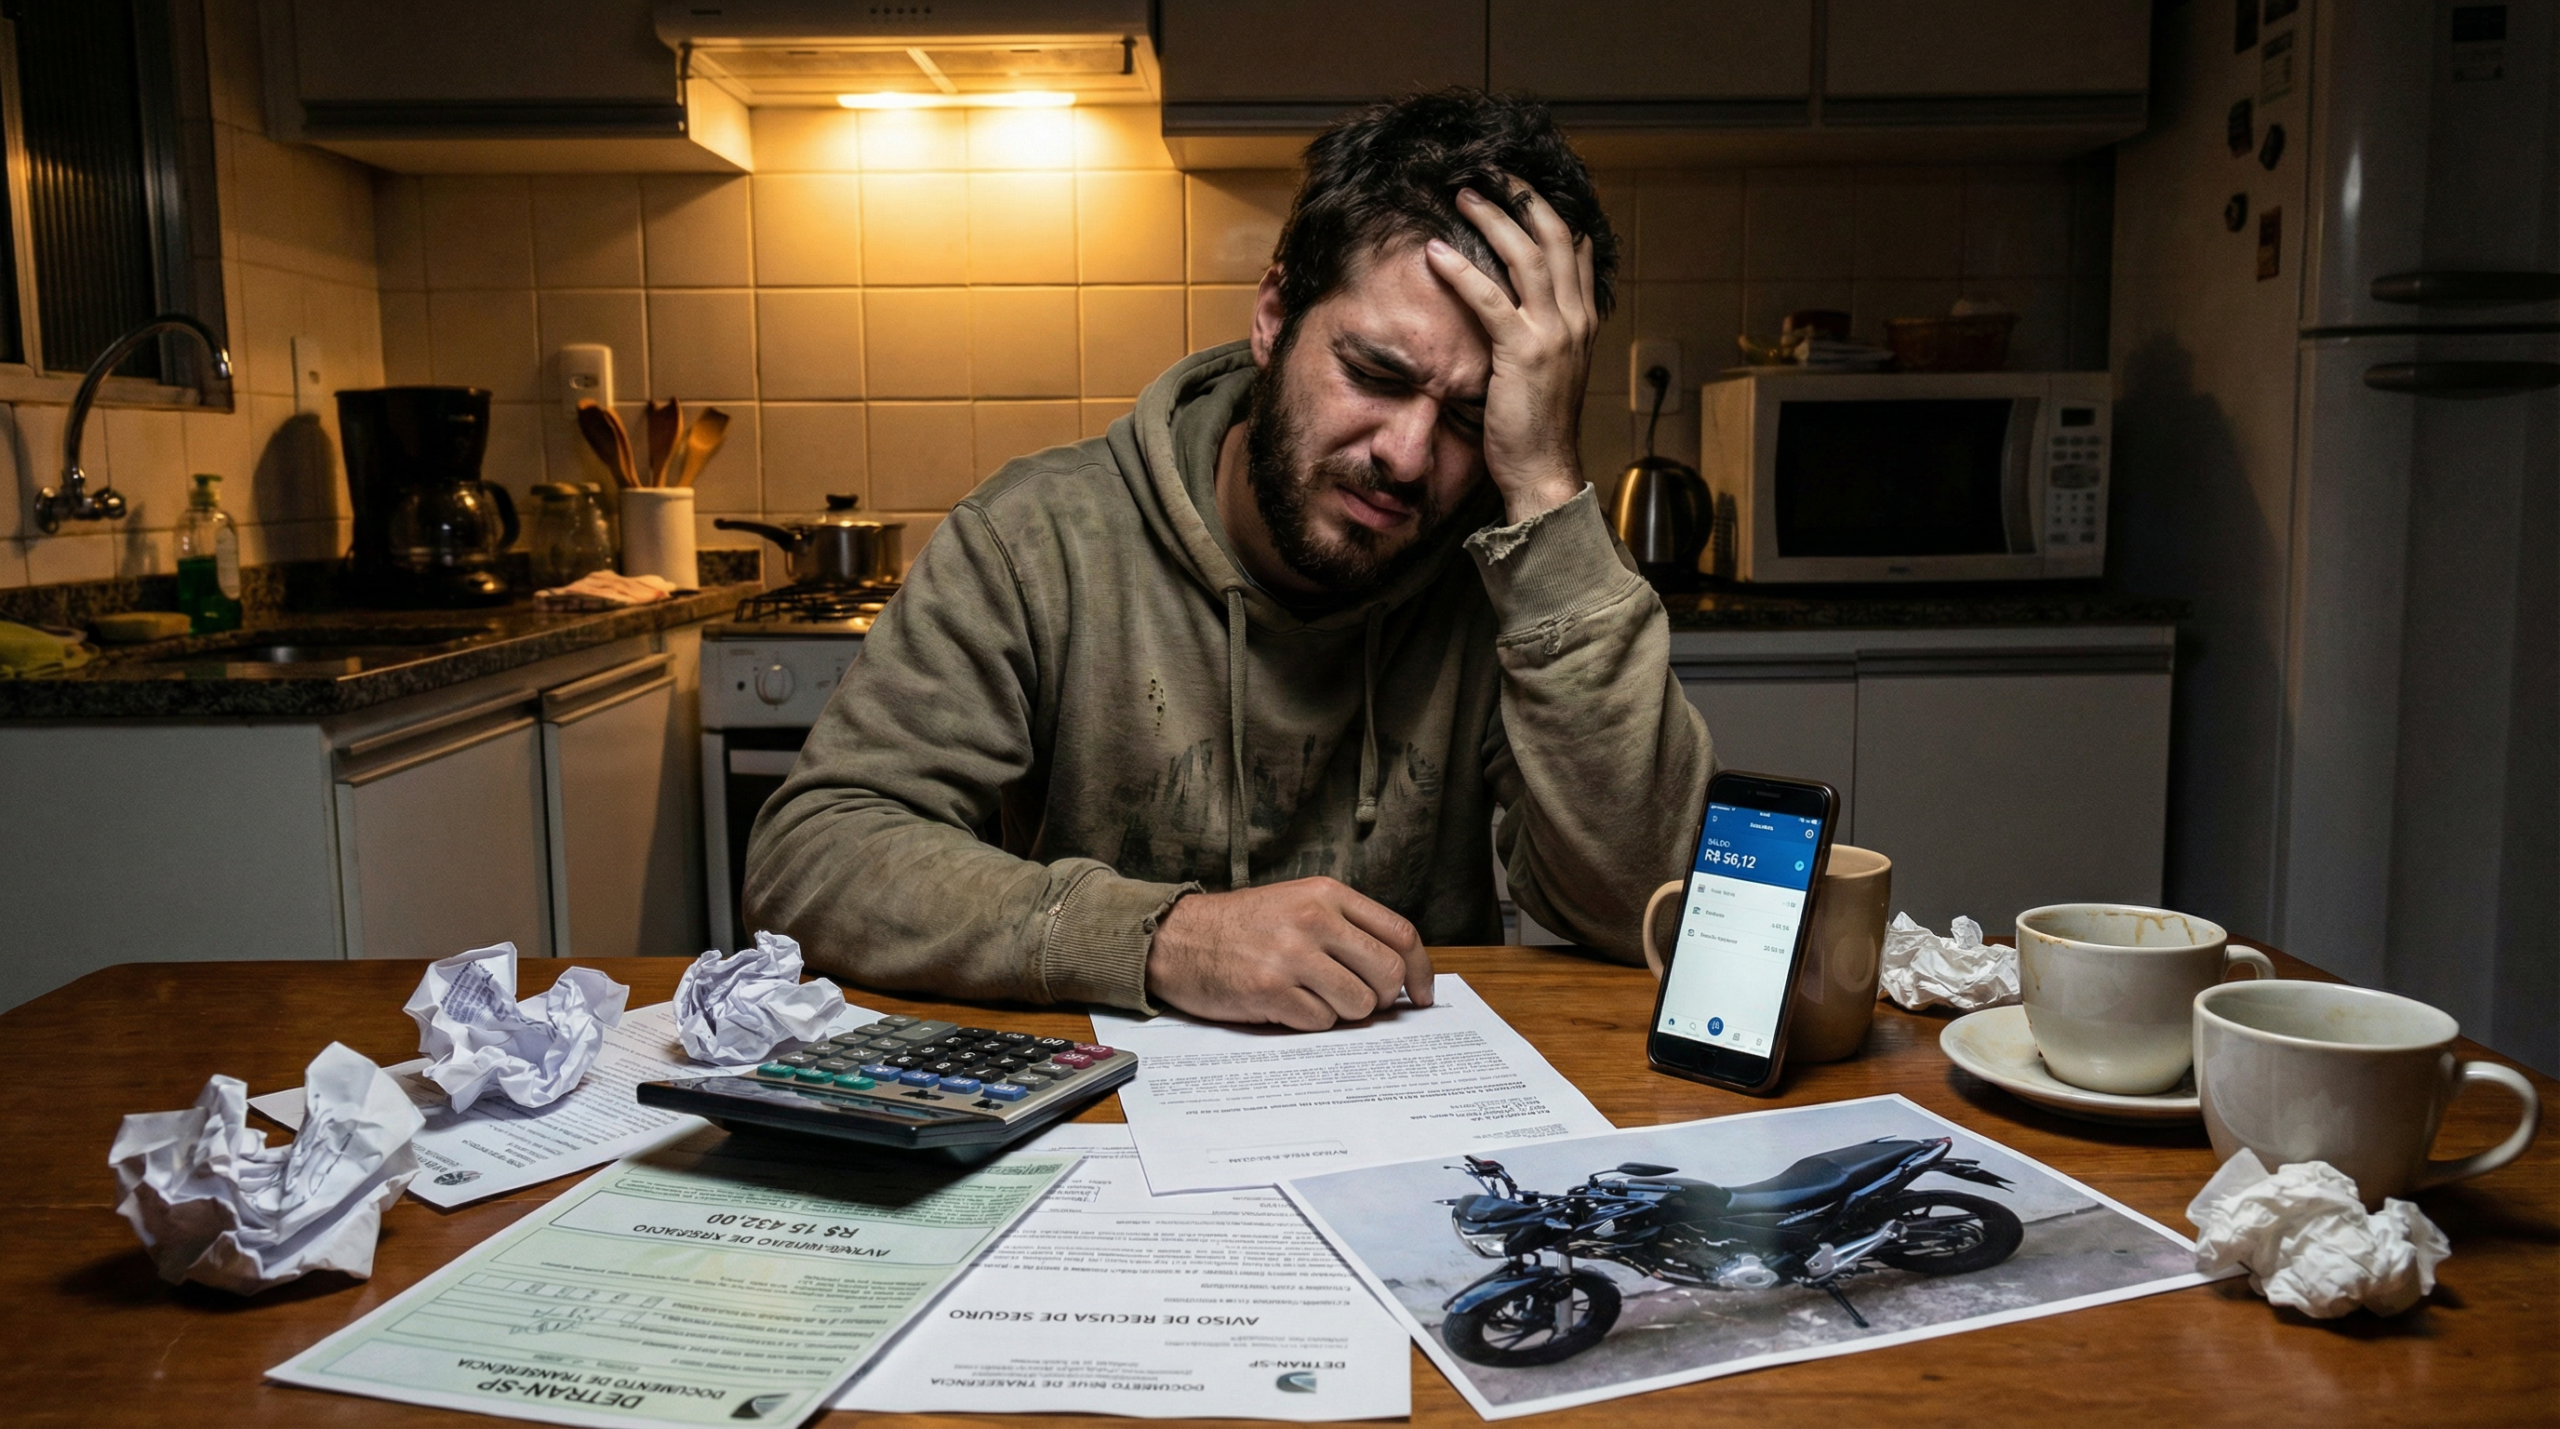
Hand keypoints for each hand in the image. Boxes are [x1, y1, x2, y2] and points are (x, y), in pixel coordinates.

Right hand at [1146, 877, 1435, 1029]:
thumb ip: (1346, 927)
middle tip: (1362, 1002)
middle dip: (1382, 998)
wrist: (1178, 938)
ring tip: (1314, 998)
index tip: (1422, 995)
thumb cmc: (1242, 926)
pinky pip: (1321, 1022)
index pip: (1400, 934)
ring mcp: (1291, 956)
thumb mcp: (1298, 903)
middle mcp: (1313, 920)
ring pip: (1358, 1005)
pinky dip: (1311, 1022)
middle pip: (1386, 973)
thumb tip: (1399, 974)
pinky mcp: (1270, 990)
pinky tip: (1287, 1005)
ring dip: (1344, 1012)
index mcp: (1327, 894)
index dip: (1420, 971)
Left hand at [1423, 178, 1599, 523]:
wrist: (1544, 469)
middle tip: (1490, 171)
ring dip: (1493, 219)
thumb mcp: (1552, 365)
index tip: (1518, 184)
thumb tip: (1540, 291)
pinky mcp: (1523, 353)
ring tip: (1462, 194)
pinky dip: (1461, 271)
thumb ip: (1550, 325)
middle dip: (1522, 196)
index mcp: (1582, 319)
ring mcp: (1553, 334)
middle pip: (1554, 236)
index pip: (1574, 246)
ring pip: (1527, 256)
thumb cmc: (1538, 422)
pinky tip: (1435, 254)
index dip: (1546, 210)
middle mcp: (1574, 319)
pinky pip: (1490, 299)